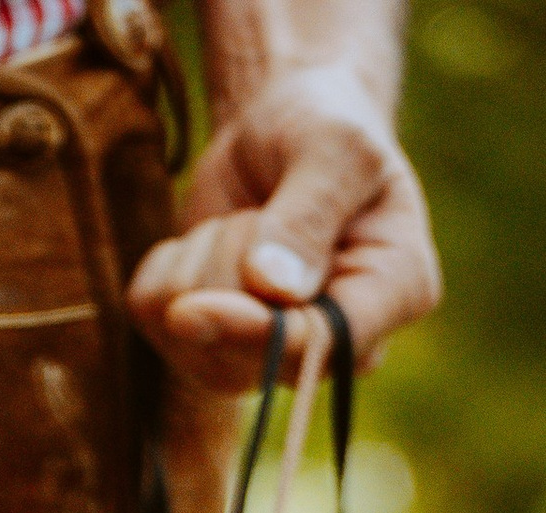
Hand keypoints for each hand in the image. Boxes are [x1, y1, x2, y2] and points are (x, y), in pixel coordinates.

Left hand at [127, 62, 440, 386]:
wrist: (285, 129)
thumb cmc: (326, 125)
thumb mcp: (334, 144)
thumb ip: (310, 212)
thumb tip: (272, 288)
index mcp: (395, 291)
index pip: (324, 347)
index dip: (257, 335)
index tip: (193, 309)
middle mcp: (333, 345)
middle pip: (244, 350)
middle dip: (231, 262)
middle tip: (263, 208)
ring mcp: (265, 355)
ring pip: (190, 334)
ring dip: (203, 254)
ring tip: (247, 219)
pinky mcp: (207, 342)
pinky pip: (150, 313)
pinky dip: (168, 260)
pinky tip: (213, 236)